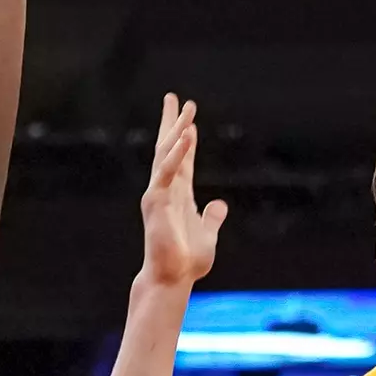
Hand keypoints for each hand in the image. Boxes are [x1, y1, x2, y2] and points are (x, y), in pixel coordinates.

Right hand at [138, 93, 227, 288]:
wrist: (173, 278)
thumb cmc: (186, 262)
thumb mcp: (208, 235)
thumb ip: (212, 218)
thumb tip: (219, 205)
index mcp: (179, 195)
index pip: (183, 159)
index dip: (186, 138)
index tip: (189, 119)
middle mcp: (167, 189)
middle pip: (169, 148)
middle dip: (173, 122)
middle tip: (175, 97)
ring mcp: (159, 193)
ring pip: (167, 154)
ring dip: (177, 129)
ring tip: (187, 108)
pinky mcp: (156, 201)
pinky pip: (168, 171)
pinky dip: (177, 153)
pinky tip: (187, 136)